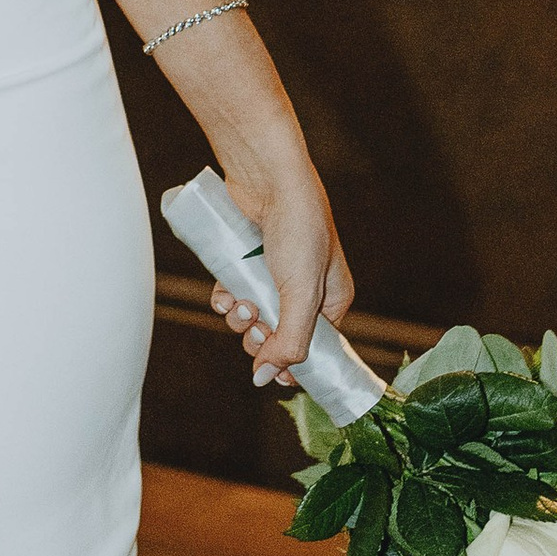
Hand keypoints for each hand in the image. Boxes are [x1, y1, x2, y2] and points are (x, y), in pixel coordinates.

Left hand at [209, 155, 352, 388]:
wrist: (267, 176)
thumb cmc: (297, 228)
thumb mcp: (302, 294)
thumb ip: (290, 342)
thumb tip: (267, 380)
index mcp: (333, 299)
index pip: (314, 348)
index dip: (290, 364)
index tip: (272, 375)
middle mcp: (306, 288)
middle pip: (278, 335)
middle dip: (259, 337)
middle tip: (252, 327)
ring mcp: (274, 274)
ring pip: (252, 315)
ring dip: (240, 318)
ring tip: (238, 304)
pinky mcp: (247, 260)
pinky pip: (234, 293)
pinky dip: (225, 299)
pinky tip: (223, 293)